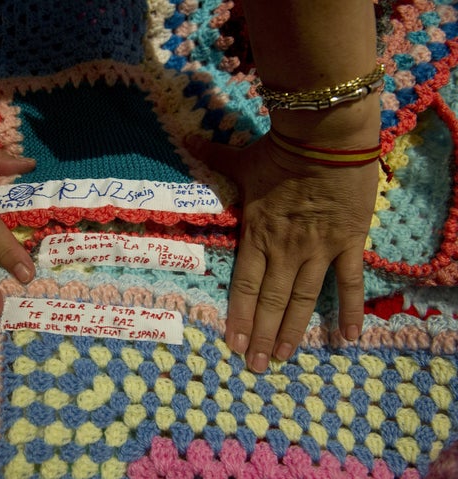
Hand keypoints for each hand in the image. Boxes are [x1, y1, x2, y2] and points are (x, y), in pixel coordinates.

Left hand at [187, 134, 377, 371]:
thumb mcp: (241, 158)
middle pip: (270, 300)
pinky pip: (349, 282)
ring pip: (303, 299)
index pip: (243, 285)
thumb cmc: (280, 150)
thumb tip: (185, 140)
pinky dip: (349, 310)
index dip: (237, 316)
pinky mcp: (348, 242)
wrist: (326, 137)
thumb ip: (212, 157)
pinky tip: (347, 339)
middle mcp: (284, 249)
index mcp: (256, 234)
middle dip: (260, 334)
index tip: (231, 344)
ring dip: (292, 330)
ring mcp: (318, 249)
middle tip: (254, 365)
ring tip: (282, 358)